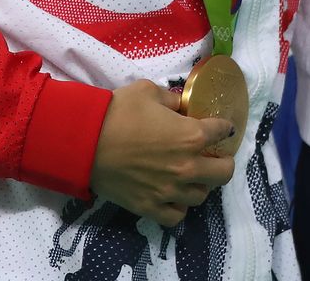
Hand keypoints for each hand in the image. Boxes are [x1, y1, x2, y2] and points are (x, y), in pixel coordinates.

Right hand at [89, 80, 235, 227]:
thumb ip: (172, 99)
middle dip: (223, 161)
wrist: (85, 142)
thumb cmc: (119, 112)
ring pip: (201, 196)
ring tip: (192, 175)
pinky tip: (174, 196)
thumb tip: (180, 106)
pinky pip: (176, 216)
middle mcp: (186, 167)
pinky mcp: (149, 208)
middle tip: (214, 155)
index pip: (222, 132)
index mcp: (191, 136)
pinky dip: (179, 207)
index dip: (224, 127)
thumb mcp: (150, 92)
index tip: (221, 127)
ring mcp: (168, 192)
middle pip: (223, 173)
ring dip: (201, 184)